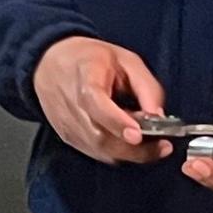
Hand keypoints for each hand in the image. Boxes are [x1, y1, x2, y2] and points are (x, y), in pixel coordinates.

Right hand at [33, 36, 168, 164]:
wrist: (50, 64)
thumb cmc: (90, 59)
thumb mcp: (127, 61)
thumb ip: (146, 87)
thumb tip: (159, 116)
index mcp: (85, 78)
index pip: (97, 105)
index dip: (117, 122)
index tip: (138, 135)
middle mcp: (72, 106)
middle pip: (100, 137)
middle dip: (134, 149)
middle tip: (162, 147)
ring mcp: (69, 126)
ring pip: (100, 150)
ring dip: (129, 153)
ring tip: (151, 144)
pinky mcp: (69, 138)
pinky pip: (97, 153)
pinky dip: (117, 153)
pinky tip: (130, 143)